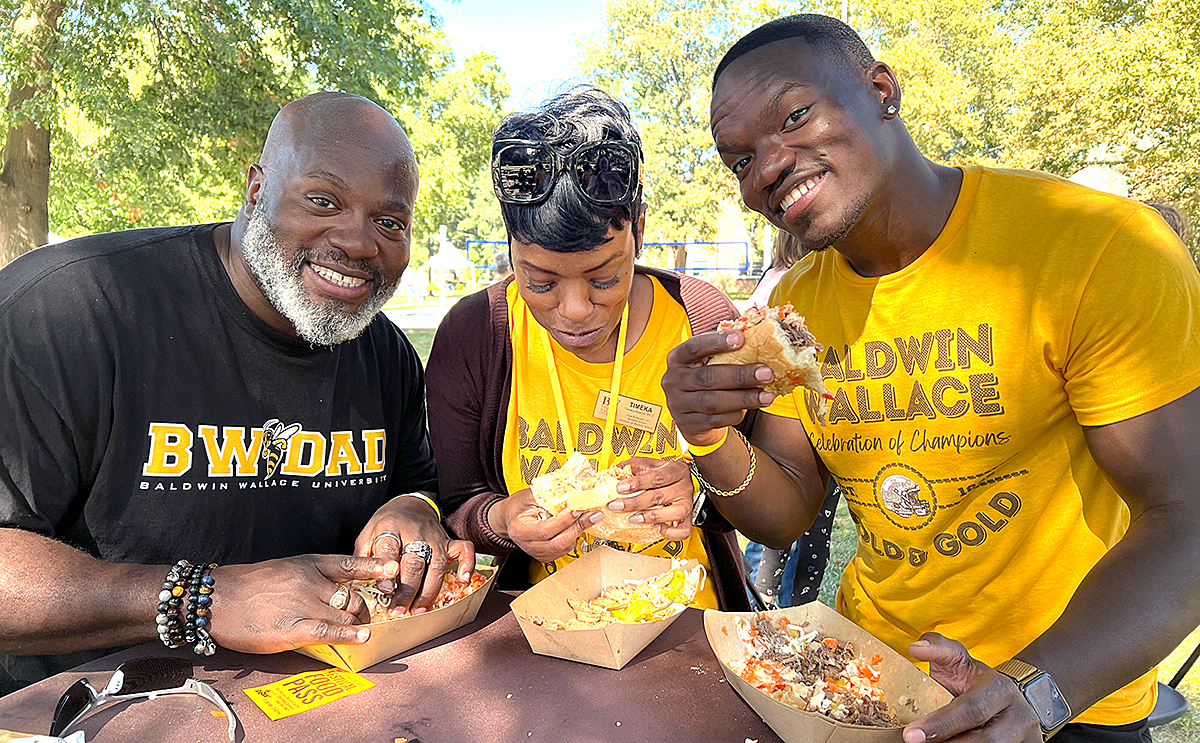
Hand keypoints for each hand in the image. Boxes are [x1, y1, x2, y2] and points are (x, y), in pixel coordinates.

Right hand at [208, 554, 398, 653]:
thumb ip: (311, 578)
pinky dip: (349, 634)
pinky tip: (362, 637)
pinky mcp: (292, 628)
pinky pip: (329, 630)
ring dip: (357, 623)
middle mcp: (309, 580)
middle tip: (368, 617)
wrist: (215, 599)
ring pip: (346, 613)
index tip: (393, 568)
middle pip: (353, 595)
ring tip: (362, 629)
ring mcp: (302, 604)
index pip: (349, 563)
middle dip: (365, 608)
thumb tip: (336, 592)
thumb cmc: (249, 586)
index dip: (374, 566)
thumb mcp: (285, 570)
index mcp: (308, 564)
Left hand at [354, 494, 475, 615]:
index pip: (389, 548)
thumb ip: (363, 556)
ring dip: (429, 590)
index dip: (387, 569)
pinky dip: (467, 564)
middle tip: (399, 609)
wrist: (411, 504)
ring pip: (436, 564)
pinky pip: (464, 550)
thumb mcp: (368, 533)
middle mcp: (414, 532)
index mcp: (390, 528)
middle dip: (407, 589)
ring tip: (419, 609)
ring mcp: (434, 537)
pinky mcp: (448, 541)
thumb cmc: (387, 523)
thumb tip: (359, 583)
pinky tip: (463, 580)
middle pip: (414, 561)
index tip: (385, 589)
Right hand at [488, 488, 600, 562]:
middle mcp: (530, 545)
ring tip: (590, 516)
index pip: (545, 529)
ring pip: (565, 546)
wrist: (510, 518)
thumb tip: (571, 493)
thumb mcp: (528, 495)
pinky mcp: (548, 555)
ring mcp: (539, 553)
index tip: (577, 508)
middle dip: (578, 527)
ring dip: (579, 531)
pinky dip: (575, 535)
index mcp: (520, 530)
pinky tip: (580, 523)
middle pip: (559, 542)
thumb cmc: (518, 506)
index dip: (564, 520)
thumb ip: (548, 496)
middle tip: (594, 514)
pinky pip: (566, 548)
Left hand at [610, 457, 694, 540]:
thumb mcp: (648, 464)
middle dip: (634, 503)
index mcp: (675, 470)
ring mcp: (687, 504)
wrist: (682, 479)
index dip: (637, 483)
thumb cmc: (663, 472)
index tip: (620, 488)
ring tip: (633, 519)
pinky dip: (670, 532)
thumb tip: (613, 471)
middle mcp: (683, 487)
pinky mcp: (687, 519)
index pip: (656, 477)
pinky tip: (657, 528)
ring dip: (651, 517)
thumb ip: (632, 466)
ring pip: (674, 513)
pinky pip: (683, 531)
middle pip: (659, 496)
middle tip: (616, 506)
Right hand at [663, 330, 776, 446]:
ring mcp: (678, 404)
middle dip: (740, 375)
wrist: (693, 417)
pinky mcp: (688, 424)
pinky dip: (736, 414)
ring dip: (744, 398)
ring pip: (714, 402)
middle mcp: (673, 380)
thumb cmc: (707, 380)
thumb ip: (725, 353)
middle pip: (708, 377)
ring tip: (767, 395)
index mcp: (677, 358)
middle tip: (767, 373)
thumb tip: (759, 339)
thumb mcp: (707, 364)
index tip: (741, 338)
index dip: (716, 342)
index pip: (694, 347)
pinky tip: (751, 408)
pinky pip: (715, 420)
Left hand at [903, 633, 1042, 742]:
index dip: (940, 724)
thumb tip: (916, 649)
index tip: (912, 734)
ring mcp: (1027, 737)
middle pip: (985, 739)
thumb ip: (936, 649)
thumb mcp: (957, 658)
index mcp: (1001, 689)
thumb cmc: (974, 679)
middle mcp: (1020, 715)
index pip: (971, 710)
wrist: (1007, 697)